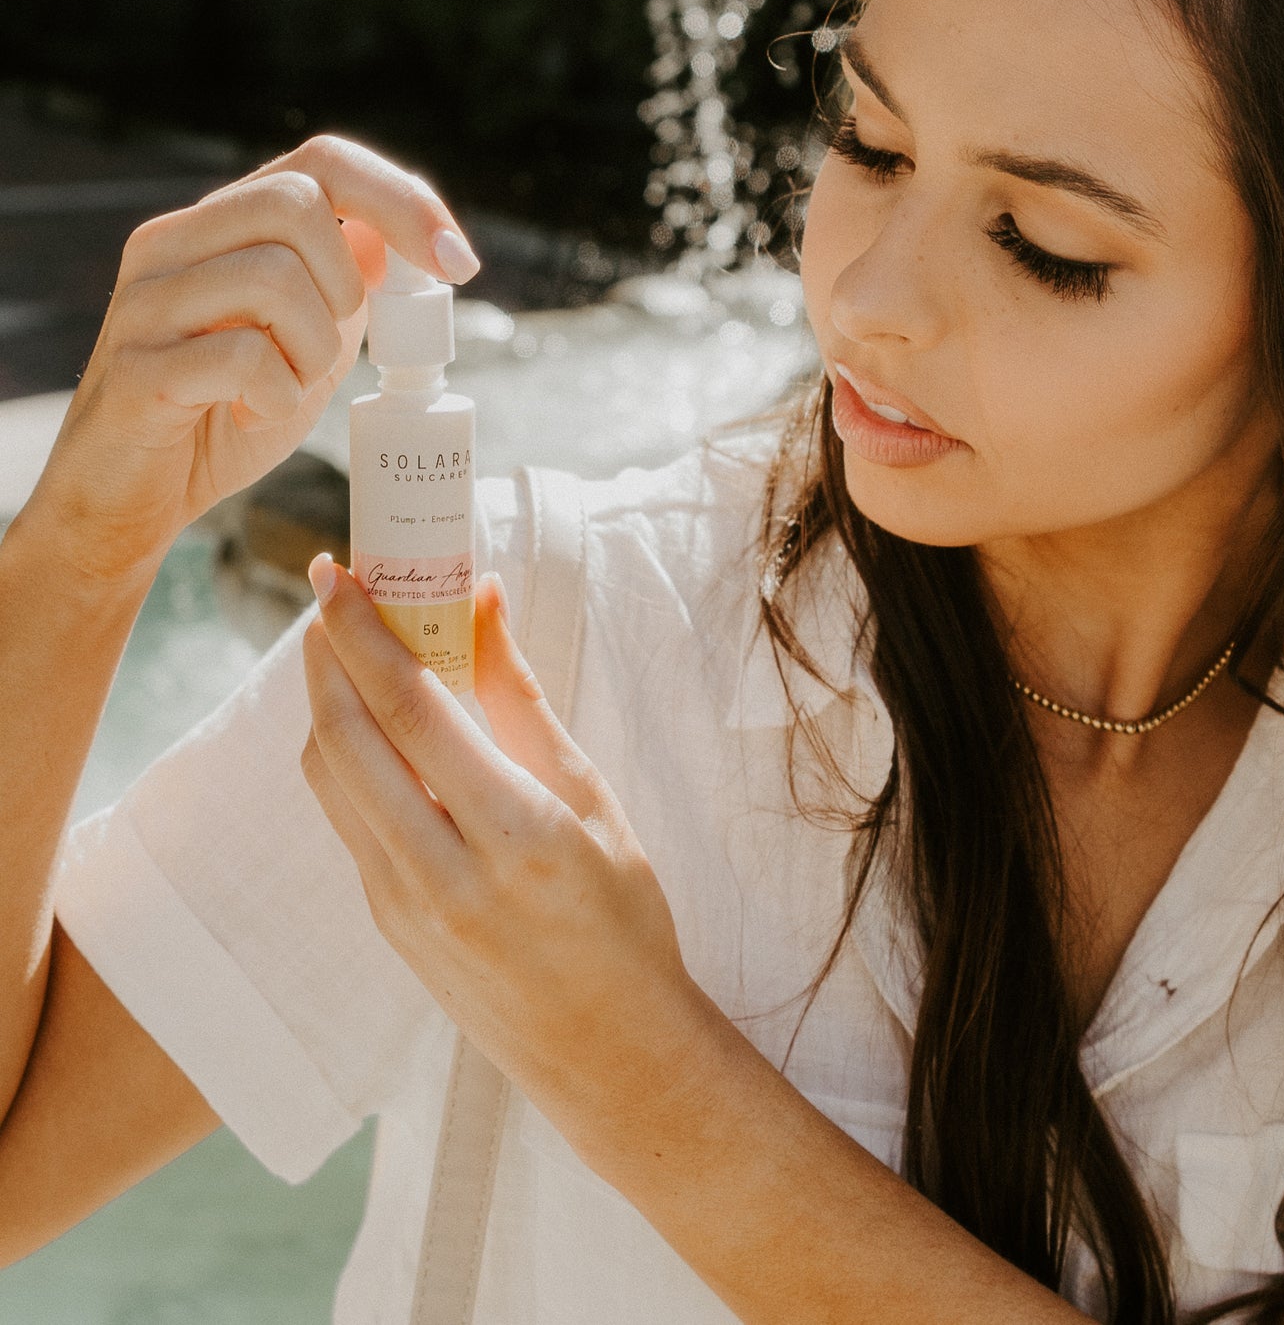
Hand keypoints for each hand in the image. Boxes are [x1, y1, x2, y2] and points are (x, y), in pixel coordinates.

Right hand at [24, 135, 480, 586]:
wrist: (138, 496)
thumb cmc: (226, 412)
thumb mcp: (306, 342)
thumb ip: (347, 290)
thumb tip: (406, 247)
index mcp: (220, 226)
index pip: (323, 160)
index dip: (405, 202)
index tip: (460, 264)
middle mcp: (173, 243)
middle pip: (296, 201)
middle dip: (346, 285)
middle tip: (327, 348)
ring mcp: (146, 301)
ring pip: (272, 278)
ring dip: (312, 353)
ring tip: (284, 389)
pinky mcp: (136, 367)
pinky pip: (242, 357)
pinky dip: (275, 399)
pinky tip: (249, 415)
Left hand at [299, 555, 707, 1142]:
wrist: (605, 1048)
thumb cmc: (622, 916)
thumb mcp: (591, 799)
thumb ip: (522, 698)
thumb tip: (484, 601)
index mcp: (513, 833)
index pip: (409, 711)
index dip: (364, 633)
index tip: (340, 573)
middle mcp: (441, 872)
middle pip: (345, 738)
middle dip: (324, 654)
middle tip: (333, 595)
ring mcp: (402, 906)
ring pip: (329, 780)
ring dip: (325, 703)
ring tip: (347, 650)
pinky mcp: (385, 924)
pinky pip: (344, 820)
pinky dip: (344, 756)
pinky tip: (371, 725)